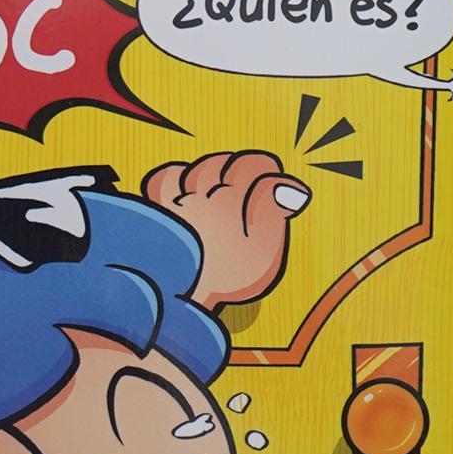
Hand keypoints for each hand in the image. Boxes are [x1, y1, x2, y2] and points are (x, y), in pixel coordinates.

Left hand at [144, 150, 309, 308]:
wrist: (185, 291)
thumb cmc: (228, 274)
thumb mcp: (264, 249)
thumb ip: (275, 212)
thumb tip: (293, 189)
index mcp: (238, 197)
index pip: (256, 163)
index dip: (265, 173)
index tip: (269, 190)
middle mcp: (208, 190)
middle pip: (224, 163)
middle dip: (234, 175)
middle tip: (240, 200)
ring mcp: (182, 197)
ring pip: (196, 169)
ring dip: (206, 178)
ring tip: (212, 202)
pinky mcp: (159, 208)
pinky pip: (164, 178)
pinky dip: (175, 181)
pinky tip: (184, 198)